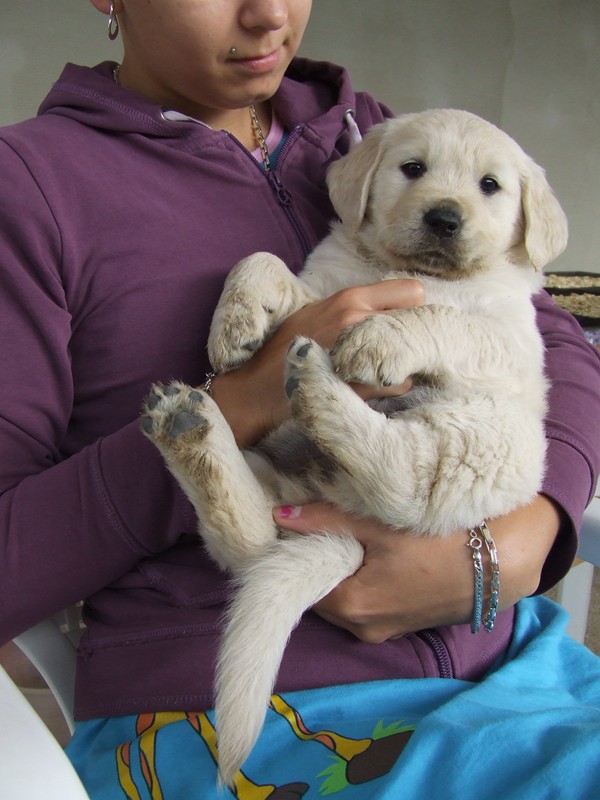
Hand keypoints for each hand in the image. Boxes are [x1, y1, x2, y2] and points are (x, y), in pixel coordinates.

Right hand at [211, 278, 423, 445]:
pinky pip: (399, 385)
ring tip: (377, 370)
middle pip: (417, 324)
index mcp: (349, 299)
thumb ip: (350, 308)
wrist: (256, 390)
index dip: (410, 309)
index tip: (400, 322)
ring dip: (400, 365)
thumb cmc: (284, 350)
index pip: (412, 291)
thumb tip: (386, 308)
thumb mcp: (315, 313)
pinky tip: (369, 387)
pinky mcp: (360, 386)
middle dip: (410, 336)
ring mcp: (360, 354)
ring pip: (411, 356)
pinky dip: (390, 388)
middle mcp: (358, 321)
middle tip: (393, 348)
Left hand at [273, 495, 560, 641]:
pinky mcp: (401, 624)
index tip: (289, 528)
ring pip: (342, 598)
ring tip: (340, 535)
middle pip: (319, 593)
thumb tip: (280, 517)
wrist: (500, 564)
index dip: (293, 555)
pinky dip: (359, 581)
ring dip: (337, 571)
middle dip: (314, 562)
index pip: (300, 583)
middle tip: (313, 525)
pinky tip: (366, 554)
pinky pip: (365, 603)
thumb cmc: (440, 543)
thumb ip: (328, 520)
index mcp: (352, 606)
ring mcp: (384, 630)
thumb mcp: (381, 526)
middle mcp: (363, 627)